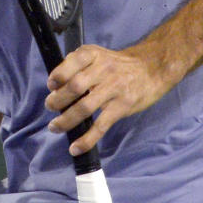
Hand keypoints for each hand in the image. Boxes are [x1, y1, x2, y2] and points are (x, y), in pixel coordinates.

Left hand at [45, 43, 170, 156]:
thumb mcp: (99, 55)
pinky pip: (101, 125)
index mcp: (94, 55)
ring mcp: (114, 89)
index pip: (73, 61)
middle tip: (50, 107)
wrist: (152, 69)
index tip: (51, 86)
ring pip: (85, 107)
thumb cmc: (118, 65)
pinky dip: (86, 139)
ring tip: (55, 127)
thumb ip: (78, 64)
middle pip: (75, 86)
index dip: (58, 75)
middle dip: (58, 100)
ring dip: (66, 120)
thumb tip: (55, 84)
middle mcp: (104, 70)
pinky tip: (76, 148)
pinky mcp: (122, 107)